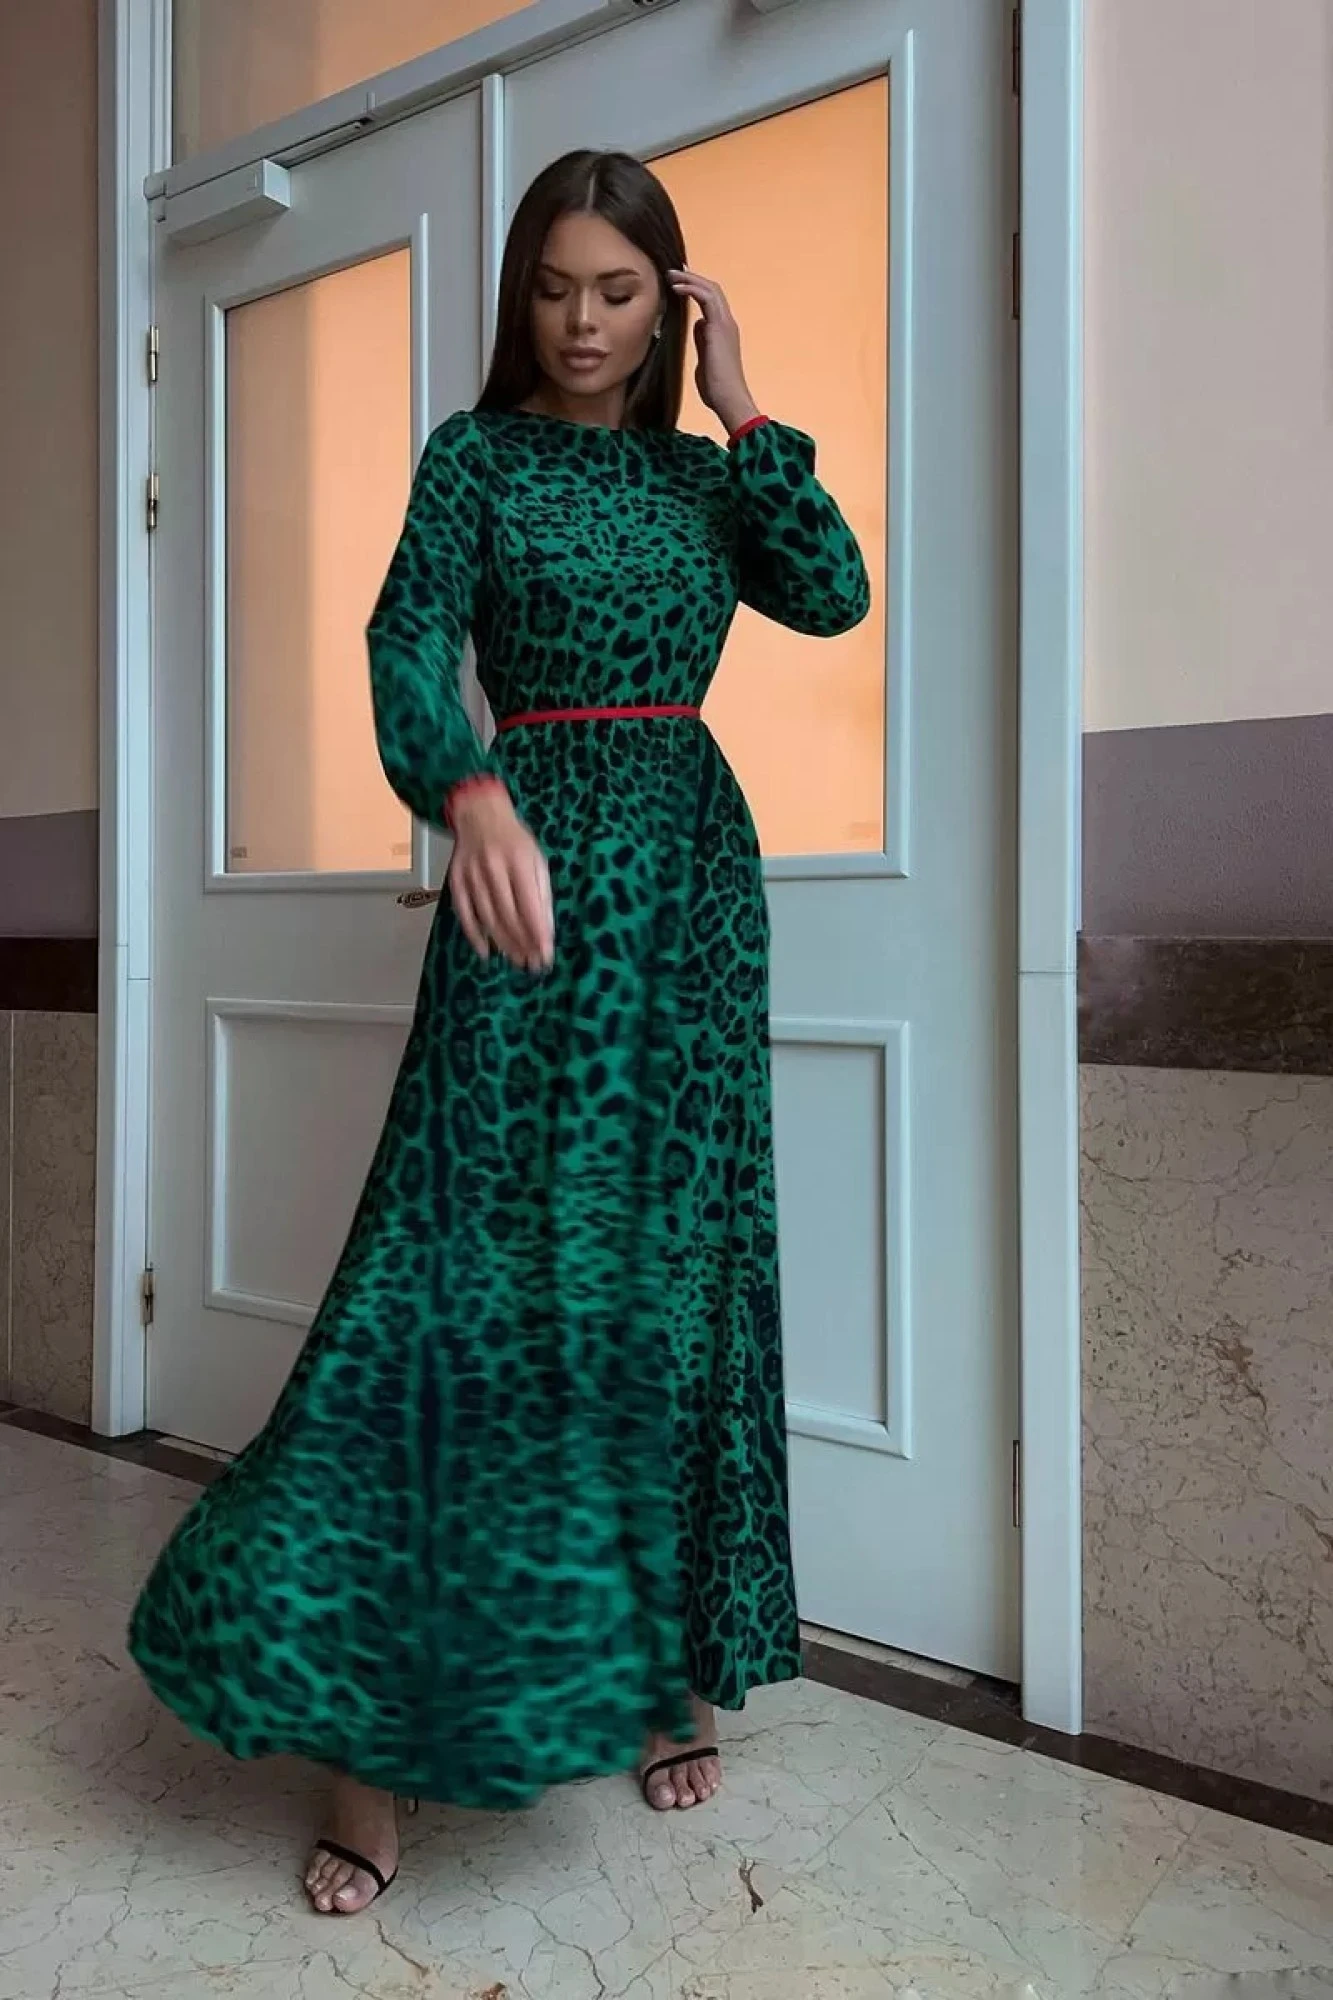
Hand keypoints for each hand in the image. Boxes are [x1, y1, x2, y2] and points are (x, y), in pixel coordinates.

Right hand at [448, 785, 553, 972]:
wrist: (479, 815)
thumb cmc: (514, 840)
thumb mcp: (537, 860)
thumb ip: (542, 894)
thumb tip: (546, 930)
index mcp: (519, 860)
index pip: (530, 905)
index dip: (537, 933)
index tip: (545, 955)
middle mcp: (494, 867)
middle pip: (508, 915)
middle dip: (522, 943)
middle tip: (532, 963)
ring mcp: (472, 874)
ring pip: (487, 918)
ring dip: (503, 943)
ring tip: (516, 960)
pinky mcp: (455, 880)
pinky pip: (464, 912)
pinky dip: (474, 935)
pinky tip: (486, 952)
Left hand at [668, 269, 760, 437]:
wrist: (728, 398)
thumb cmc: (717, 388)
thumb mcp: (705, 359)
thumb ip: (702, 341)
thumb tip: (696, 326)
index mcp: (723, 331)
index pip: (711, 301)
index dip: (696, 288)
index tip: (679, 282)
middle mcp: (727, 323)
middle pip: (712, 289)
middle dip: (692, 277)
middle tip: (673, 270)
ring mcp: (725, 324)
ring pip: (711, 289)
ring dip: (690, 278)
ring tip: (671, 273)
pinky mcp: (720, 327)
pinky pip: (707, 298)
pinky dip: (691, 289)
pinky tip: (677, 287)